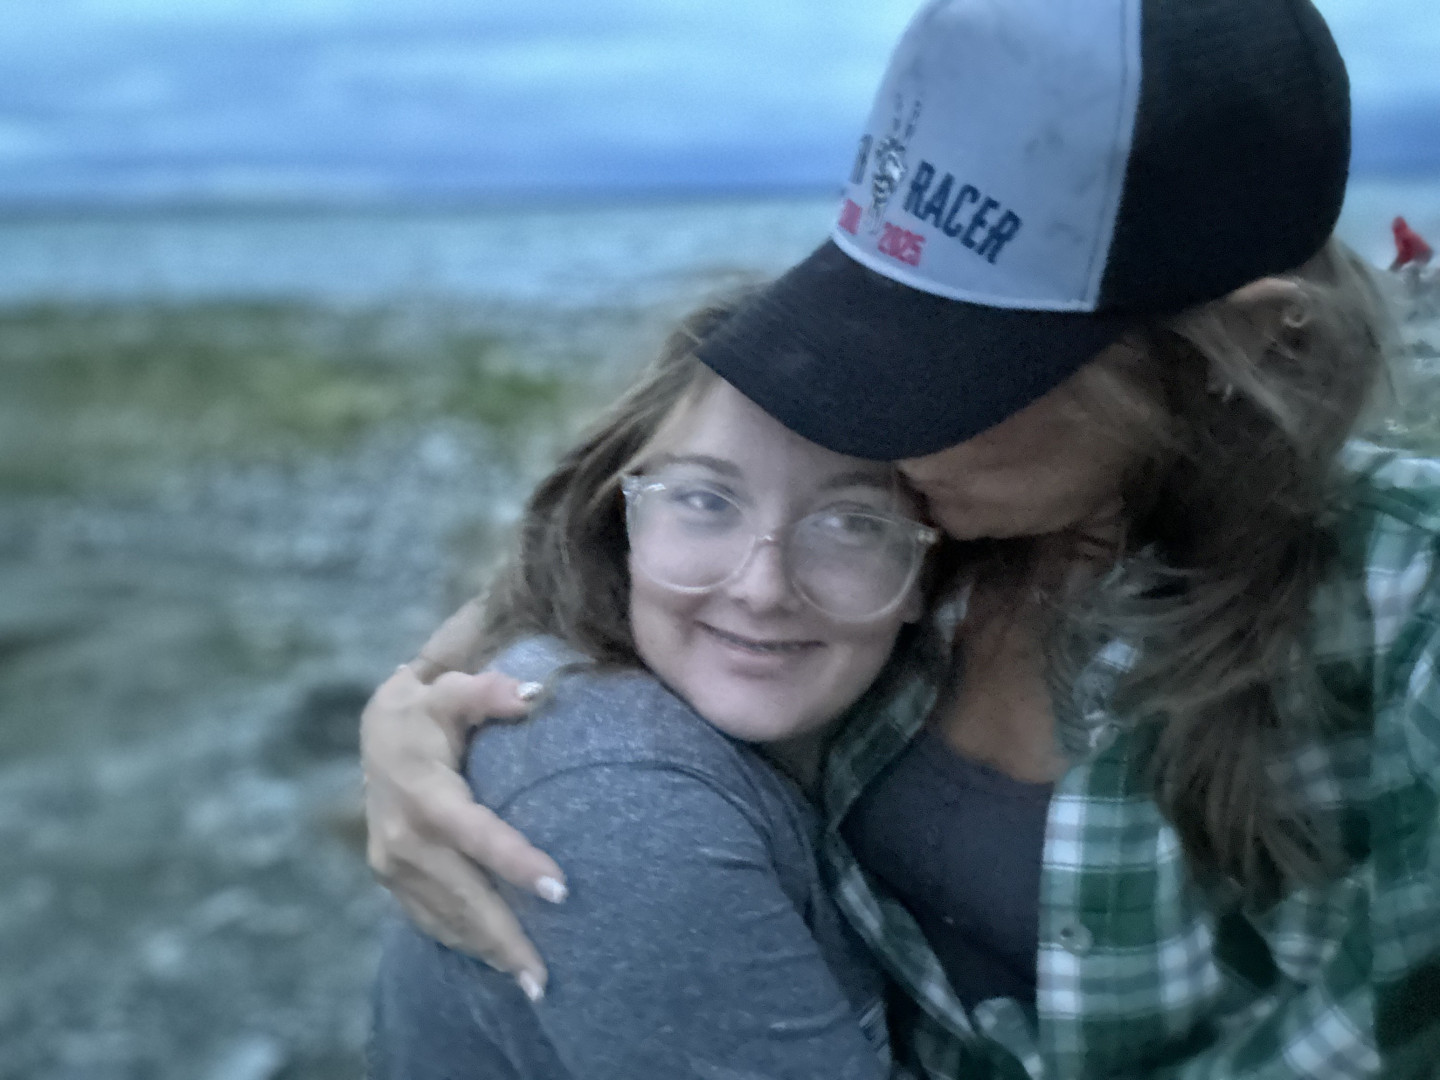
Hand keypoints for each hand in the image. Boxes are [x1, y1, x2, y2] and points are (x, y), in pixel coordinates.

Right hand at [361, 613, 566, 997]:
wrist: (374, 736)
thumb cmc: (424, 711)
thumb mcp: (448, 692)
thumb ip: (487, 691)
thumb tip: (535, 693)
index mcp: (422, 794)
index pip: (475, 833)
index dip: (514, 861)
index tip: (560, 889)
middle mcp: (403, 839)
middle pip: (462, 895)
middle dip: (504, 937)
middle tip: (545, 976)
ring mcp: (393, 867)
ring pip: (446, 917)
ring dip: (488, 951)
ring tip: (534, 984)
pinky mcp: (391, 881)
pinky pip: (430, 921)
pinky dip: (464, 943)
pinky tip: (498, 963)